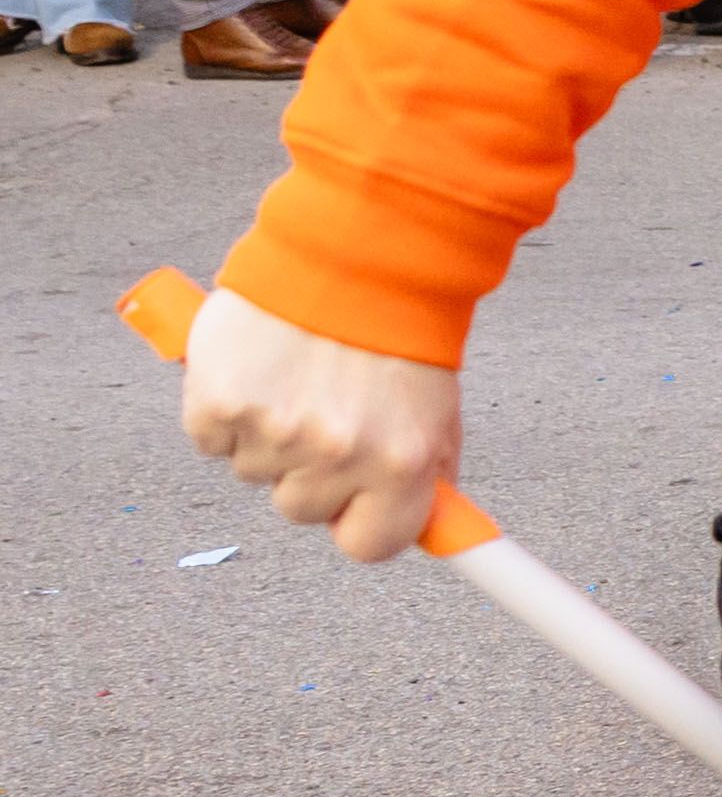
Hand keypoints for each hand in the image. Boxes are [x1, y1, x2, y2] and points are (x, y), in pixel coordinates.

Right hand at [183, 285, 464, 562]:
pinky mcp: (220, 403)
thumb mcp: (435, 408)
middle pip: (301, 510)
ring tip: (297, 376)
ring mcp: (277, 431)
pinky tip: (256, 368)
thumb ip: (425, 471)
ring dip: (267, 435)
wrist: (356, 250)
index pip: (370, 546)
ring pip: (253, 472)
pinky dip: (224, 409)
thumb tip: (430, 526)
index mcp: (402, 462)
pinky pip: (211, 439)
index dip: (359, 522)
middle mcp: (340, 453)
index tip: (356, 505)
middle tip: (326, 409)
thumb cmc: (399, 328)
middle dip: (310, 471)